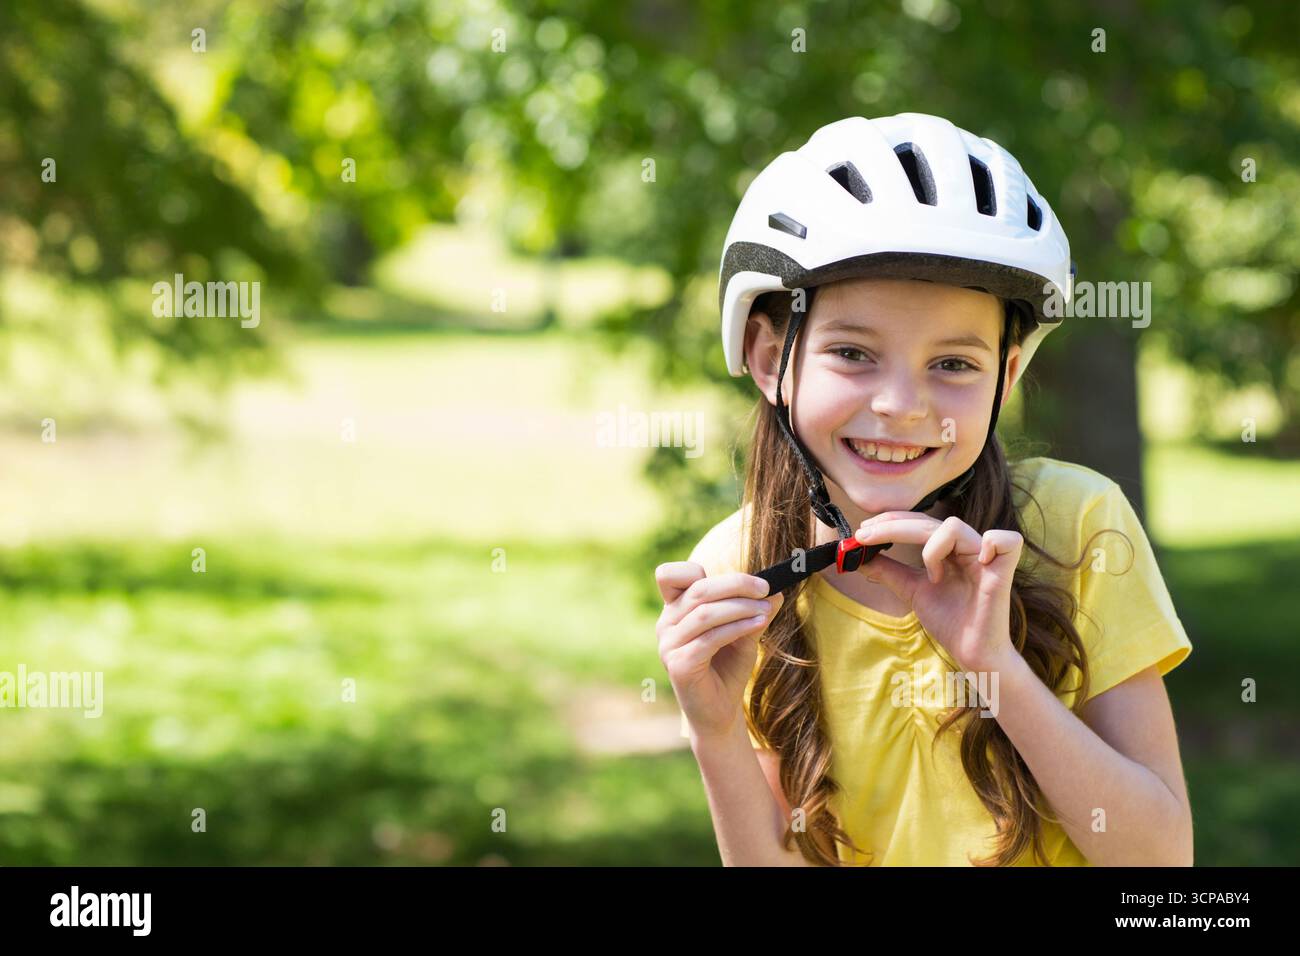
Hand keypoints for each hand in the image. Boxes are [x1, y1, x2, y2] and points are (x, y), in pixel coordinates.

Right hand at [655, 563, 783, 737]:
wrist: (720, 712)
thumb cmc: (727, 668)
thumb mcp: (744, 632)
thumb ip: (753, 609)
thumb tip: (777, 589)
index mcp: (675, 610)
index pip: (669, 575)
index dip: (695, 569)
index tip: (732, 580)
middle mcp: (666, 624)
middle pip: (697, 590)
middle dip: (735, 584)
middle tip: (766, 588)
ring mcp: (669, 645)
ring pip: (704, 613)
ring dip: (740, 607)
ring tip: (766, 610)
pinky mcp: (679, 665)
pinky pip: (709, 638)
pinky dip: (737, 627)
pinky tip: (758, 624)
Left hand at [854, 512, 1021, 672]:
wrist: (972, 654)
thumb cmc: (949, 621)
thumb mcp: (911, 591)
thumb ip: (889, 572)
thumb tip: (858, 557)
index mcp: (948, 549)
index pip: (918, 521)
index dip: (890, 522)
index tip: (862, 533)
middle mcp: (967, 547)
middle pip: (928, 522)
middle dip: (892, 527)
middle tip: (864, 537)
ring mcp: (986, 558)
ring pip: (955, 527)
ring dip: (932, 548)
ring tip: (931, 576)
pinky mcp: (1003, 572)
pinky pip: (1004, 540)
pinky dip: (990, 543)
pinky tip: (975, 563)